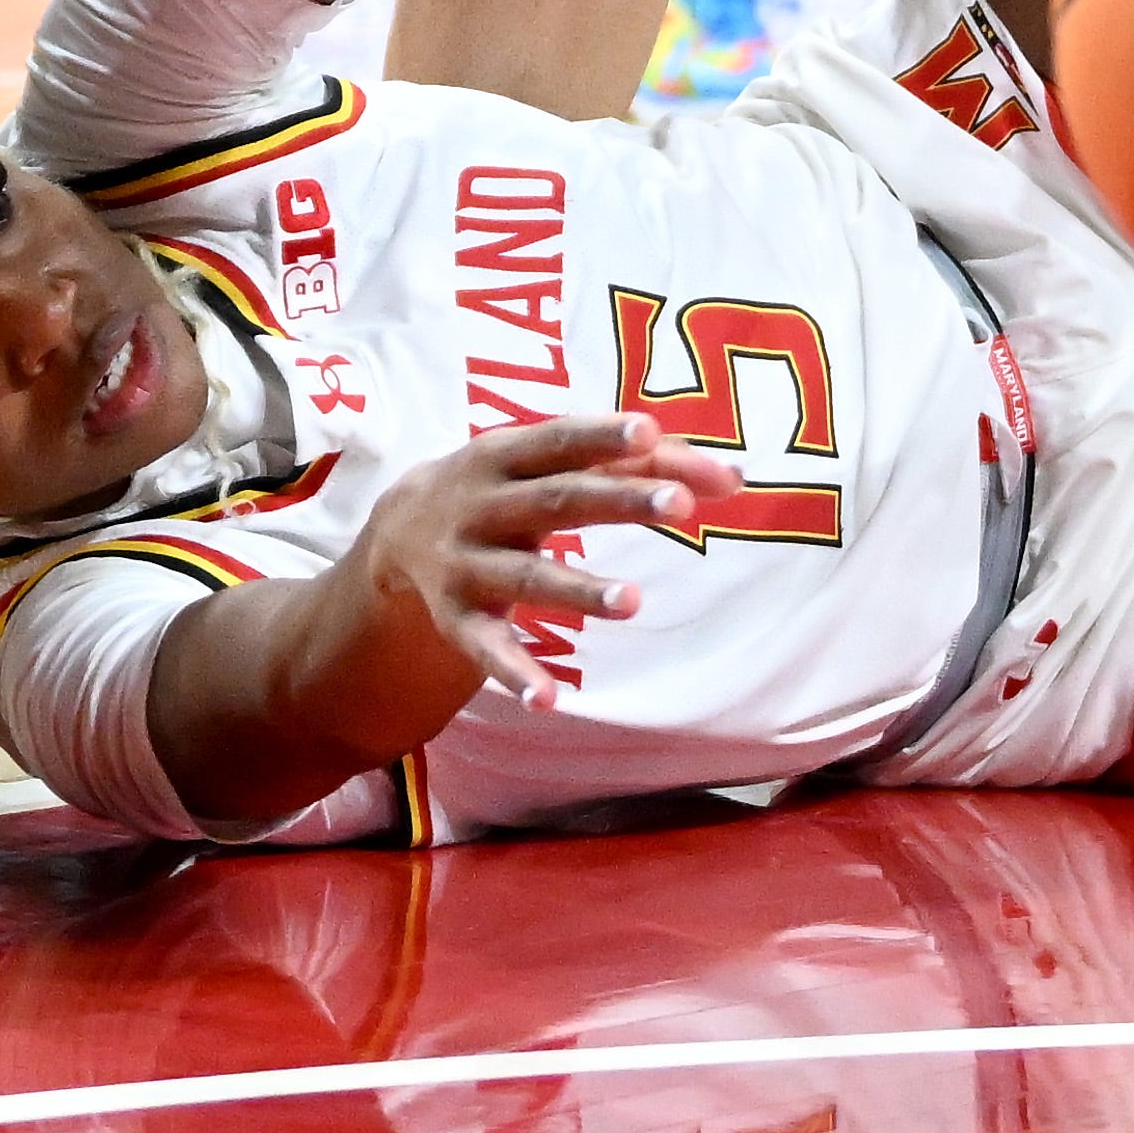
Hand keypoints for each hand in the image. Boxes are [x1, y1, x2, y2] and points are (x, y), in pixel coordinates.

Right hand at [341, 411, 740, 705]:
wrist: (398, 529)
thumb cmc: (510, 483)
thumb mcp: (554, 462)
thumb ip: (643, 463)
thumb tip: (735, 477)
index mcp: (507, 454)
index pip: (560, 439)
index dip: (602, 435)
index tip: (648, 432)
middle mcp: (484, 505)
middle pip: (557, 500)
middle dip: (618, 501)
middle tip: (679, 505)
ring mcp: (468, 564)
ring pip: (528, 579)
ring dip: (579, 590)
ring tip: (635, 602)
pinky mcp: (458, 620)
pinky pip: (488, 651)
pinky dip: (515, 675)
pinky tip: (549, 700)